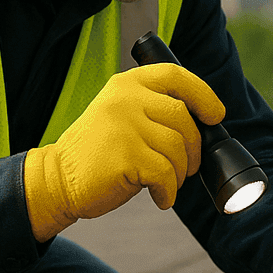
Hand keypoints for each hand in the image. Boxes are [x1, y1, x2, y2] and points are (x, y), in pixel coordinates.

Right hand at [24, 63, 225, 239]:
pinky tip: (159, 197)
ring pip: (178, 148)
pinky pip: (166, 175)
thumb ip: (153, 108)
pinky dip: (168, 192)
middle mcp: (125, 99)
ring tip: (166, 183)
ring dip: (180, 173)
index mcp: (126, 84)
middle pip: (184, 118)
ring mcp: (124, 126)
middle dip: (193, 148)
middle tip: (186, 167)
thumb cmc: (98, 152)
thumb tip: (203, 122)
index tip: (215, 114)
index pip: (175, 76)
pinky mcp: (125, 156)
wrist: (56, 179)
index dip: (203, 94)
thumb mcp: (120, 115)